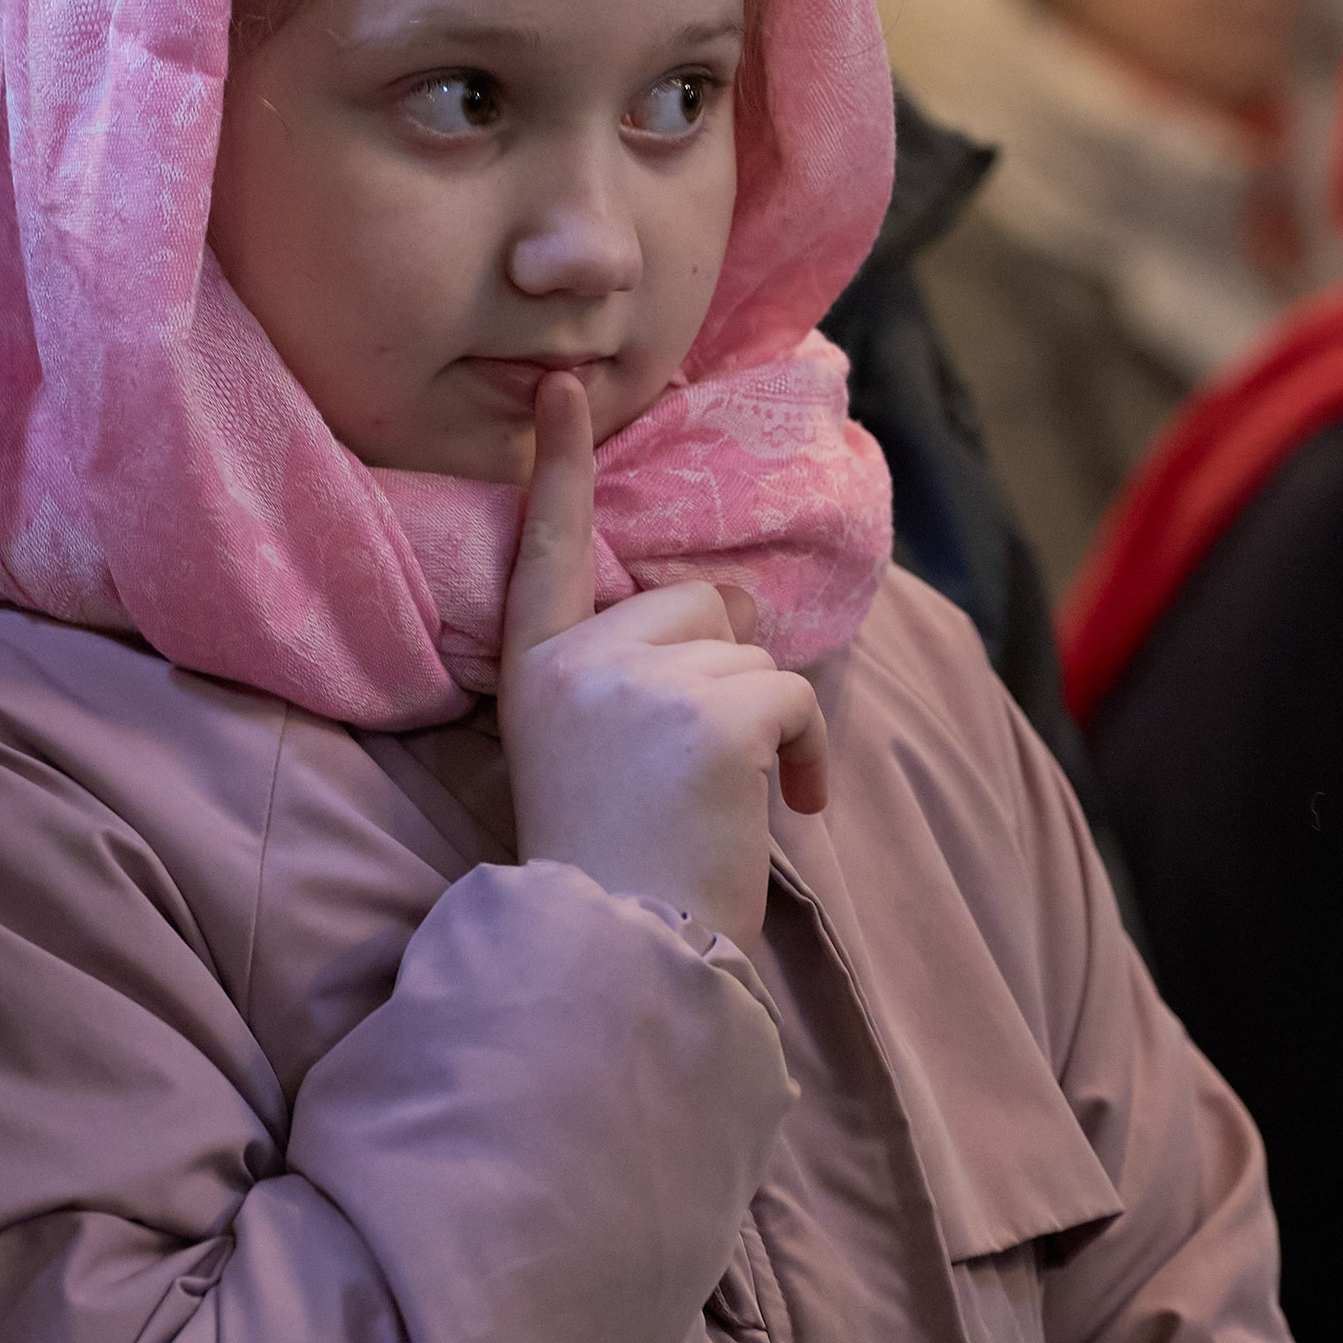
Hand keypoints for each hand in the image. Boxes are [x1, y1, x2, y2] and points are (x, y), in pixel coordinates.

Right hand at [498, 372, 827, 955]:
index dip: (561, 467)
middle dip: (727, 663)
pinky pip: (793, 693)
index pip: (549, 549)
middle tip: (706, 759)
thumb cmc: (618, 867)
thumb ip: (629, 672)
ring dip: (766, 716)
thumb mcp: (588, 750)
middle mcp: (578, 662)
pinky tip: (785, 808)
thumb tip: (730, 610)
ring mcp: (640, 682)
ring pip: (748, 646)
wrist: (623, 954)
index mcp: (536, 671)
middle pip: (695, 600)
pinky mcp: (709, 713)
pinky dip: (806, 752)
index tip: (560, 388)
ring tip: (730, 798)